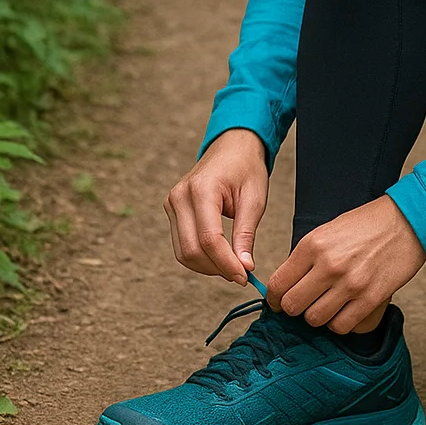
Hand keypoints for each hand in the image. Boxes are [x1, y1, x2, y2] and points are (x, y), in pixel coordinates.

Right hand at [163, 129, 268, 284]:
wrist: (232, 147)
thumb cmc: (246, 169)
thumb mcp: (254, 199)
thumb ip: (246, 234)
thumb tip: (245, 267)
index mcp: (202, 189)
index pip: (209, 239)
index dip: (227, 263)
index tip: (245, 277)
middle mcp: (180, 196)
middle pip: (192, 250)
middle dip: (217, 268)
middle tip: (241, 274)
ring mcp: (171, 203)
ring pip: (183, 253)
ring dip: (207, 267)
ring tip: (232, 266)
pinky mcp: (171, 210)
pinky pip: (181, 245)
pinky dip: (199, 258)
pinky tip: (219, 257)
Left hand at [266, 195, 425, 332]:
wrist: (408, 221)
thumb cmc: (367, 224)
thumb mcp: (328, 231)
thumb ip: (306, 258)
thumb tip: (286, 286)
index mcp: (313, 244)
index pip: (278, 284)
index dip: (275, 299)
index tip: (279, 302)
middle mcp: (329, 265)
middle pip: (293, 306)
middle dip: (295, 309)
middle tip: (304, 304)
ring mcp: (351, 284)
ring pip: (315, 320)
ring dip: (318, 316)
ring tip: (328, 304)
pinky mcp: (371, 298)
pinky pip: (342, 326)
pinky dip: (340, 323)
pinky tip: (345, 310)